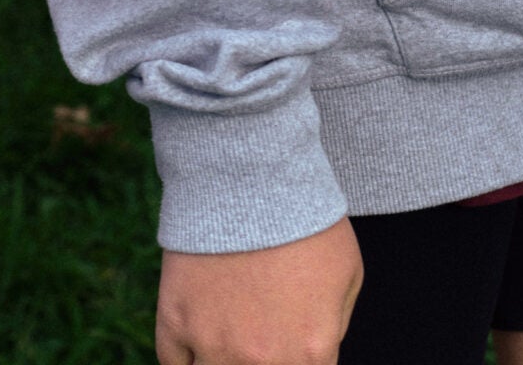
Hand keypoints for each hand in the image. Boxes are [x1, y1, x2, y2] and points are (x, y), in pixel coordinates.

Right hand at [157, 220, 362, 364]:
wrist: (252, 176)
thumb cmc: (306, 219)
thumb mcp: (347, 276)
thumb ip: (333, 329)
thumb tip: (315, 352)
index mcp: (310, 355)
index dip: (300, 361)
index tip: (291, 347)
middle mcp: (260, 362)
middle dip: (260, 362)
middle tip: (257, 338)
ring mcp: (213, 345)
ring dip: (221, 362)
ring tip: (228, 339)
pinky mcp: (175, 323)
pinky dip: (186, 358)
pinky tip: (198, 339)